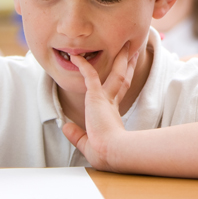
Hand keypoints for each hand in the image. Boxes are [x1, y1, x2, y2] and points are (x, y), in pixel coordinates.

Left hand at [62, 42, 137, 170]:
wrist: (112, 150)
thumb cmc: (104, 152)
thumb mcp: (86, 143)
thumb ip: (76, 134)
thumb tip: (64, 127)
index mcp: (112, 112)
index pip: (120, 91)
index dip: (125, 78)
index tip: (128, 70)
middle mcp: (112, 102)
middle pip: (122, 77)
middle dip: (127, 63)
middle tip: (133, 51)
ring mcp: (106, 98)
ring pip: (115, 72)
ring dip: (119, 58)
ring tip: (124, 45)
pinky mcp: (97, 96)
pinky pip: (90, 76)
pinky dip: (83, 65)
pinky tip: (77, 57)